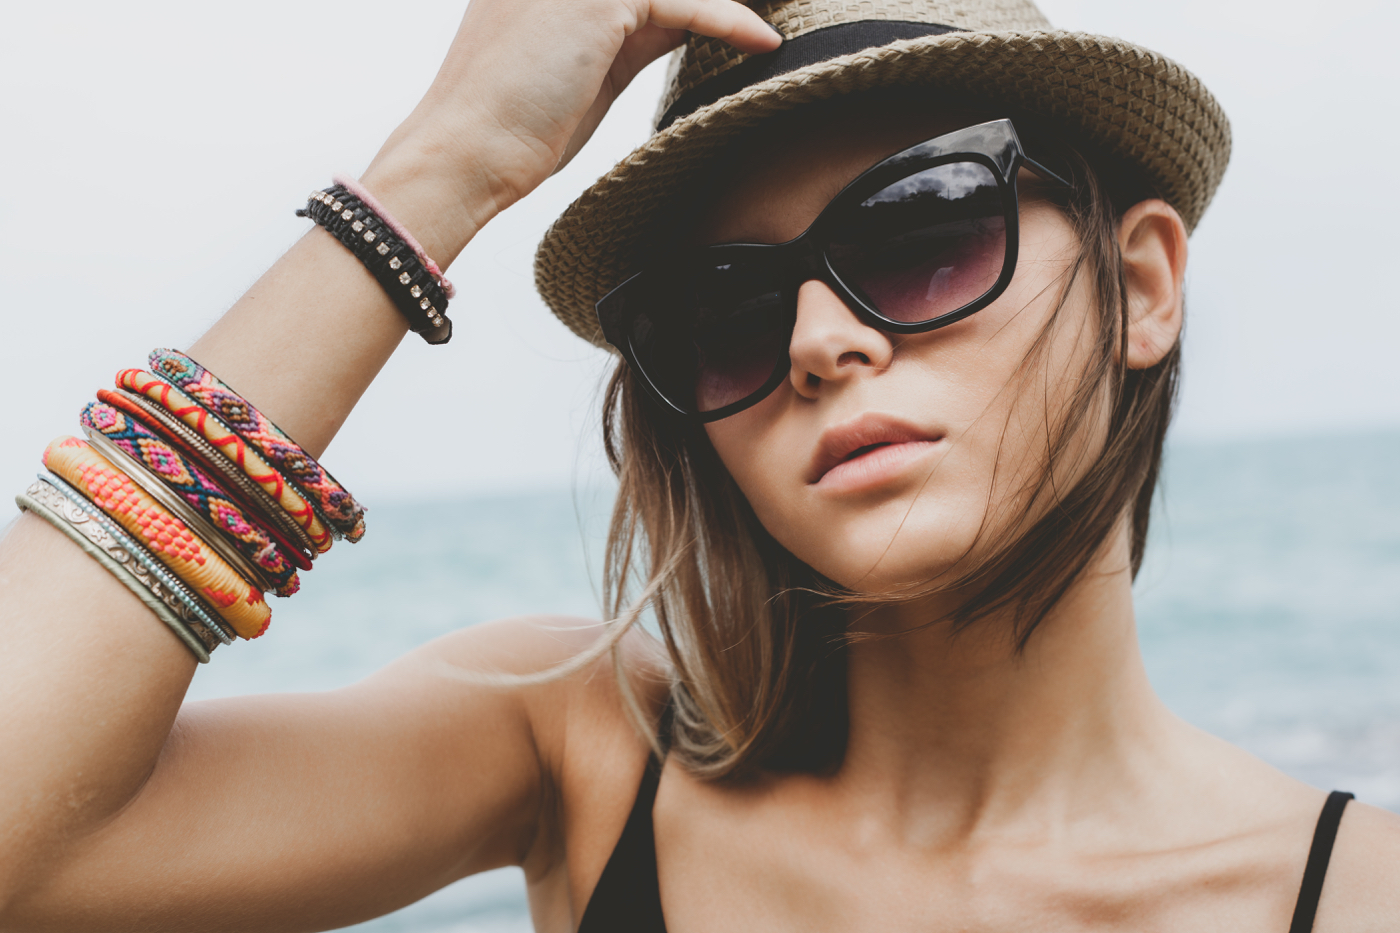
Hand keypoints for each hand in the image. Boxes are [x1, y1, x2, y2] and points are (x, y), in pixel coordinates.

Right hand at [363, 0, 779, 251]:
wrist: (465, 153)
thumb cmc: (514, 125)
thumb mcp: (588, 66)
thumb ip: (634, 32)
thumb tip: (689, 20)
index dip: (694, 2)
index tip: (737, 12)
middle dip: (708, 1)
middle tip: (765, 9)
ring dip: (726, 3)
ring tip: (771, 14)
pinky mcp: (596, 4)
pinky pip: (682, 2)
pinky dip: (728, 19)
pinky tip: (762, 40)